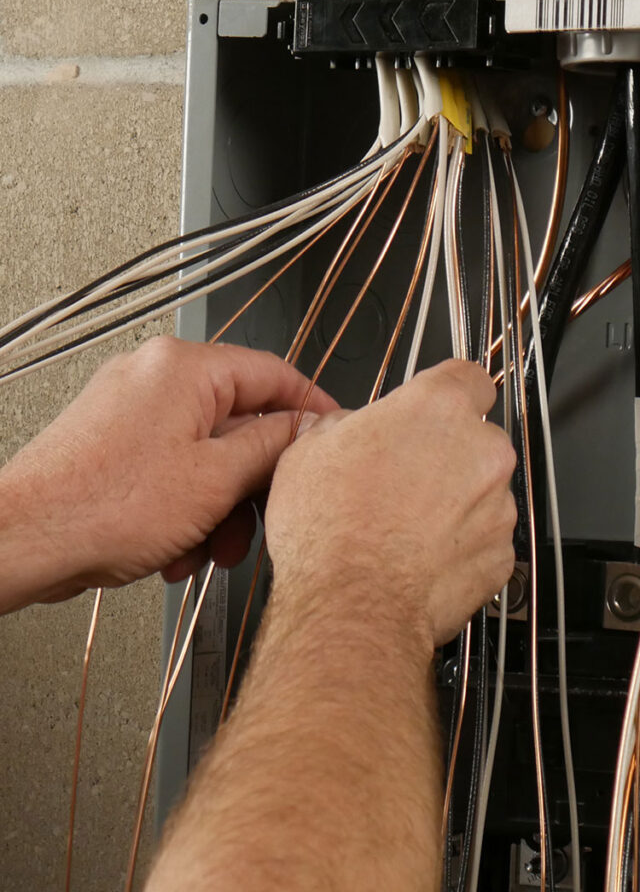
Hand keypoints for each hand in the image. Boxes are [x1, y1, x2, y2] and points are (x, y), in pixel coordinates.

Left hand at [0, 336, 337, 609]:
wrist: (21, 541)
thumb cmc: (99, 507)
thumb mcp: (217, 479)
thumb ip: (273, 446)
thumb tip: (308, 428)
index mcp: (186, 368)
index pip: (275, 373)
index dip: (311, 409)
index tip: (331, 435)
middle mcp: (156, 376)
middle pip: (240, 420)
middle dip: (253, 481)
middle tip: (265, 517)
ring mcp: (131, 408)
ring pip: (208, 451)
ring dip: (221, 505)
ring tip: (211, 549)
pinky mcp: (114, 440)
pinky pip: (174, 465)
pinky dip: (187, 505)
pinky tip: (179, 547)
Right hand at [265, 359, 516, 646]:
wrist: (351, 607)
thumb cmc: (328, 528)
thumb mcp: (310, 449)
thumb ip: (346, 424)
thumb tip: (351, 428)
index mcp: (439, 407)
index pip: (470, 377)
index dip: (451, 393)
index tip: (434, 412)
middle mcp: (482, 449)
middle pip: (478, 438)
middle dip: (450, 454)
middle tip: (405, 479)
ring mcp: (498, 504)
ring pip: (485, 490)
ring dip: (457, 501)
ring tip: (407, 528)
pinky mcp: (502, 554)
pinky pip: (487, 539)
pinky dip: (462, 546)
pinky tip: (421, 559)